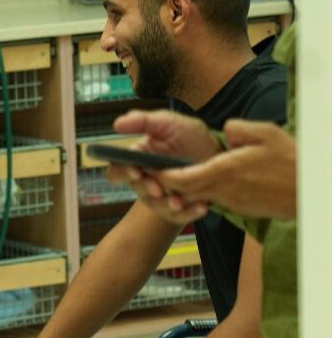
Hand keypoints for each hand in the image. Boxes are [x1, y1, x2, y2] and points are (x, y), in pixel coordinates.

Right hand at [107, 110, 220, 224]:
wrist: (220, 154)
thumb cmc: (190, 137)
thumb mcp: (168, 122)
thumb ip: (142, 121)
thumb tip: (116, 124)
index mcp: (138, 159)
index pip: (117, 169)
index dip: (122, 172)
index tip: (135, 170)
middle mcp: (145, 178)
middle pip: (135, 188)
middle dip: (146, 189)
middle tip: (158, 189)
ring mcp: (161, 194)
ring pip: (155, 205)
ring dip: (166, 205)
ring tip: (179, 202)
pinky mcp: (178, 207)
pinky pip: (177, 217)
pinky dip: (189, 213)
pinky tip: (201, 206)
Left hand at [155, 120, 296, 220]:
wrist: (312, 191)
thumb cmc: (291, 161)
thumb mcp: (266, 133)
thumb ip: (238, 129)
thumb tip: (225, 130)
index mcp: (226, 171)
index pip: (183, 178)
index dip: (163, 174)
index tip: (150, 165)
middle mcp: (225, 190)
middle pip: (185, 191)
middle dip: (167, 182)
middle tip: (153, 170)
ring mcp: (233, 202)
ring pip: (199, 196)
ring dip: (185, 188)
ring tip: (175, 173)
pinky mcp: (241, 208)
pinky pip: (215, 200)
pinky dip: (204, 192)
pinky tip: (207, 180)